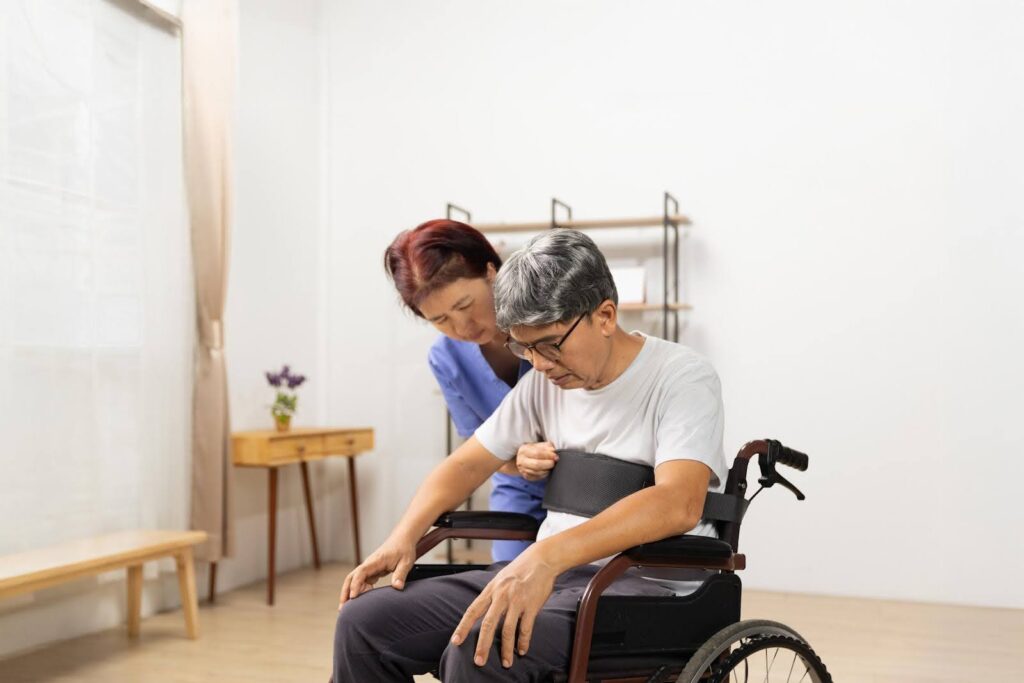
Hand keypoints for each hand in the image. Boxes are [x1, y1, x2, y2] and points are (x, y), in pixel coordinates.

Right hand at [338, 535, 415, 608]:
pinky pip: (361, 582)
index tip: (353, 597)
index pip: (361, 573)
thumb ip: (400, 574)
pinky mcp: (371, 571)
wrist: (402, 539)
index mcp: (375, 561)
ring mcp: (369, 568)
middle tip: (342, 609)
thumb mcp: (406, 562)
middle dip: (345, 592)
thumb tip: (397, 587)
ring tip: (348, 610)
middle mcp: (368, 564)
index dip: (356, 585)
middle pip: (351, 578)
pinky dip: (359, 592)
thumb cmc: (404, 549)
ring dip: (350, 593)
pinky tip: (360, 603)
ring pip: (354, 581)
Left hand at [449, 545, 557, 668]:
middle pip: (488, 624)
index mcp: (491, 590)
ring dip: (506, 650)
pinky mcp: (532, 605)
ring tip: (506, 663)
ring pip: (508, 630)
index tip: (455, 642)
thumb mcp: (500, 579)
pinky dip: (523, 641)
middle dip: (482, 645)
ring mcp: (517, 601)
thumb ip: (491, 596)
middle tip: (479, 662)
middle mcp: (501, 596)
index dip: (463, 627)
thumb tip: (481, 613)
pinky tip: (522, 650)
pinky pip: (526, 628)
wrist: (541, 559)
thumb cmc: (519, 570)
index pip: (473, 611)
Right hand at [515, 442, 558, 480]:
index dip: (548, 455)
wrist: (523, 458)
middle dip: (548, 464)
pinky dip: (544, 474)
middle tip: (554, 462)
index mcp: (524, 450)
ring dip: (547, 469)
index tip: (555, 456)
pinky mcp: (526, 476)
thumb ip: (546, 447)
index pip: (537, 453)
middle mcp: (522, 460)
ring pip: (537, 472)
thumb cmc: (532, 451)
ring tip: (550, 466)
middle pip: (536, 464)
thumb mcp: (538, 445)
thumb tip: (553, 451)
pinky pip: (537, 477)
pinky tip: (546, 470)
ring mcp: (523, 469)